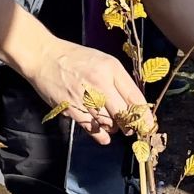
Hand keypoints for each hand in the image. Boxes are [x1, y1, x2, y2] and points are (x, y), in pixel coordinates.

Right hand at [19, 39, 146, 145]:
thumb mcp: (103, 61)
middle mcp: (100, 83)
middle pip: (123, 113)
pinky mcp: (71, 108)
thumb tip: (133, 103)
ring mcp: (85, 97)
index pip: (134, 96)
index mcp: (111, 69)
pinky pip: (91, 128)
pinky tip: (105, 136)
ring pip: (108, 123)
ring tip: (114, 126)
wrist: (44, 57)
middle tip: (131, 128)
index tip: (149, 125)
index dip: (145, 115)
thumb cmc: (76, 58)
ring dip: (114, 128)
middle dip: (131, 125)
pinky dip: (100, 135)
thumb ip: (118, 80)